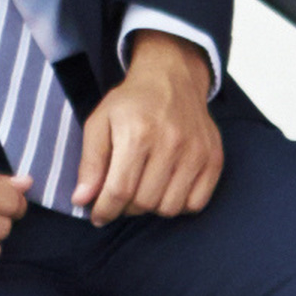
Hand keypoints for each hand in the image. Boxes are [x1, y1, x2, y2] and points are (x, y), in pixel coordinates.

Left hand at [66, 37, 226, 223]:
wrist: (172, 79)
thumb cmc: (131, 103)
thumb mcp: (99, 123)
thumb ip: (90, 163)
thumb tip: (82, 200)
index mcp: (137, 134)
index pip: (120, 190)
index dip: (105, 210)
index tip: (98, 216)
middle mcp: (170, 143)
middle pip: (145, 202)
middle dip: (127, 207)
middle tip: (121, 195)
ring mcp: (196, 153)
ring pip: (169, 208)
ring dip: (152, 206)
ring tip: (143, 189)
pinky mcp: (213, 159)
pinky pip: (195, 204)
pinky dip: (179, 204)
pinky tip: (166, 188)